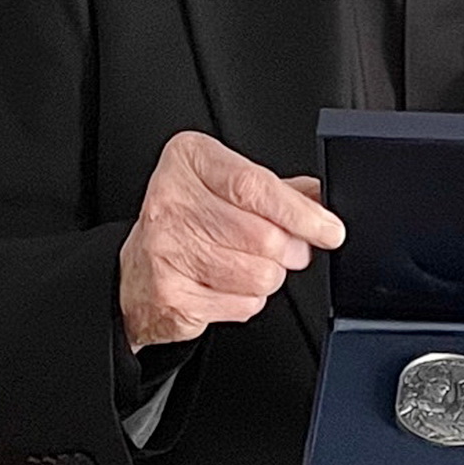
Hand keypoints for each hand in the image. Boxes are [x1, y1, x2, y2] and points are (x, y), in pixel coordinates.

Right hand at [119, 132, 345, 350]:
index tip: (329, 229)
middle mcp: (172, 201)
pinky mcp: (172, 295)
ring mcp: (167, 250)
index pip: (255, 186)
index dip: (301, 213)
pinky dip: (249, 299)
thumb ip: (276, 189)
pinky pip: (242, 304)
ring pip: (258, 273)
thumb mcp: (224, 185)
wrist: (134, 274)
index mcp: (189, 160)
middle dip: (293, 250)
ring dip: (271, 275)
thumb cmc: (185, 220)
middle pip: (263, 235)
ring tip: (252, 264)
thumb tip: (321, 198)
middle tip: (294, 250)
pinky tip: (228, 285)